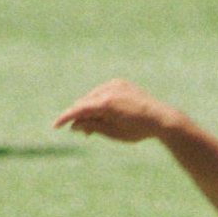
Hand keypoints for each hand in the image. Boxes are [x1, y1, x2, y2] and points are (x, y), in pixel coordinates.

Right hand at [52, 80, 181, 142]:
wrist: (161, 118)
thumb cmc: (138, 130)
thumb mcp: (113, 133)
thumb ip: (92, 127)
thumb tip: (74, 125)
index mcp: (106, 104)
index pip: (79, 109)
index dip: (66, 118)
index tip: (55, 126)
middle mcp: (109, 90)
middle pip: (85, 102)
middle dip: (80, 116)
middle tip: (81, 133)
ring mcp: (115, 84)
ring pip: (93, 97)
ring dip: (89, 110)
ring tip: (93, 127)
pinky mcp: (121, 83)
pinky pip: (103, 92)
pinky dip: (99, 103)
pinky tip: (102, 115)